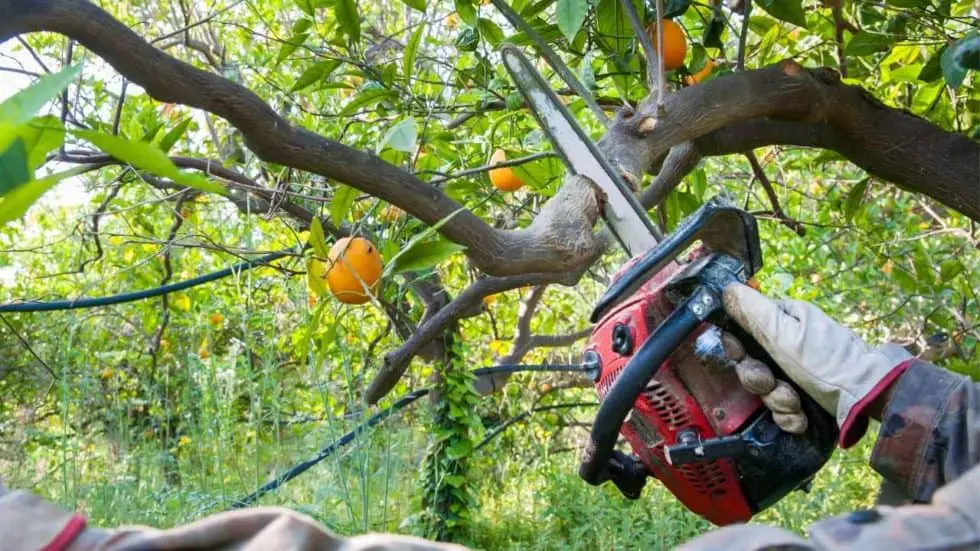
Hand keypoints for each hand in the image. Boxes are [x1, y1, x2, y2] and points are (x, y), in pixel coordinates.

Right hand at [722, 283, 912, 446]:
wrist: (868, 398)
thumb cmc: (826, 361)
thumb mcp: (785, 334)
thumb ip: (752, 312)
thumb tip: (726, 288)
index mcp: (782, 321)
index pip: (742, 333)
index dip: (738, 350)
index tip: (743, 358)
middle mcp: (787, 345)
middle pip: (751, 365)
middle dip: (760, 381)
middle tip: (774, 384)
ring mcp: (796, 373)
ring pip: (765, 390)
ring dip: (777, 401)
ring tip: (795, 403)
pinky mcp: (804, 398)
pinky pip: (781, 409)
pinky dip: (789, 416)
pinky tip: (801, 416)